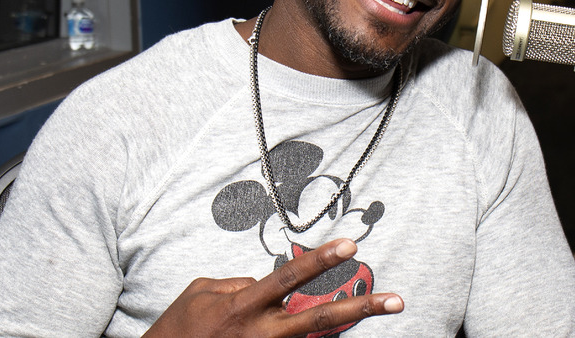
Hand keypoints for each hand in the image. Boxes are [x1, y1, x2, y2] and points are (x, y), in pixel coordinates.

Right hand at [143, 238, 402, 336]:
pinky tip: (306, 319)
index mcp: (243, 307)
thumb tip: (262, 281)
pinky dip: (301, 336)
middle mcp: (260, 333)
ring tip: (377, 307)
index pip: (289, 278)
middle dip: (359, 309)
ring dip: (340, 323)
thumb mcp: (199, 292)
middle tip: (396, 299)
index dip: (320, 261)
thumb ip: (236, 281)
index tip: (350, 245)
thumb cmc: (178, 328)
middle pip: (318, 320)